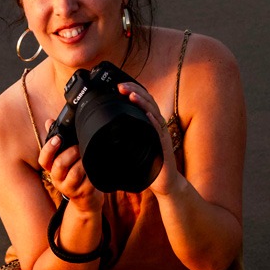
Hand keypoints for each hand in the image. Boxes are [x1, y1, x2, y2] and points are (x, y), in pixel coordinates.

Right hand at [38, 122, 103, 215]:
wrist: (87, 198)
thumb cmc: (76, 173)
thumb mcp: (65, 157)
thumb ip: (57, 139)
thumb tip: (49, 121)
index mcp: (52, 168)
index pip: (44, 159)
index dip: (49, 148)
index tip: (58, 138)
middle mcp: (58, 179)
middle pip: (60, 164)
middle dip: (71, 152)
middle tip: (79, 147)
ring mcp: (70, 188)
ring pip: (74, 172)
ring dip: (83, 161)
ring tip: (88, 157)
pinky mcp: (83, 193)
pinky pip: (88, 180)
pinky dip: (92, 172)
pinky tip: (95, 167)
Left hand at [116, 81, 180, 196]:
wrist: (165, 183)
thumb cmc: (149, 167)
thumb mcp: (133, 149)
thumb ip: (124, 140)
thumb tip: (104, 137)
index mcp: (150, 124)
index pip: (143, 101)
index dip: (133, 90)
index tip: (118, 86)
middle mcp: (157, 126)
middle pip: (148, 102)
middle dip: (135, 91)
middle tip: (120, 86)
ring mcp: (161, 135)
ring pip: (154, 113)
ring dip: (143, 103)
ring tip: (132, 95)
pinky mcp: (164, 146)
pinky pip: (159, 132)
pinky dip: (154, 122)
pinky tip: (148, 115)